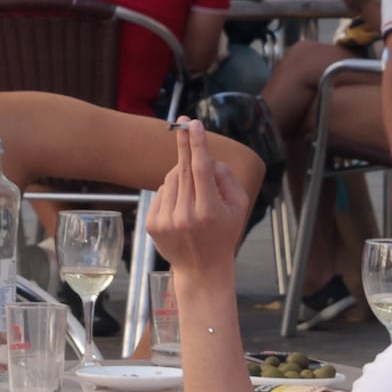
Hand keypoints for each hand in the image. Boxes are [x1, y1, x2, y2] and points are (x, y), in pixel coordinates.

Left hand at [145, 136, 256, 286]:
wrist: (201, 269)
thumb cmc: (224, 233)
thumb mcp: (238, 206)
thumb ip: (226, 178)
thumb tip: (206, 157)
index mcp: (209, 211)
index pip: (201, 170)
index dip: (197, 144)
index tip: (193, 124)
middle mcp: (186, 216)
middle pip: (183, 169)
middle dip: (185, 144)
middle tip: (184, 122)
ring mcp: (166, 220)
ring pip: (171, 179)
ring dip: (182, 176)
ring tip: (194, 195)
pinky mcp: (152, 223)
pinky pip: (161, 192)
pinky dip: (171, 192)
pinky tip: (181, 208)